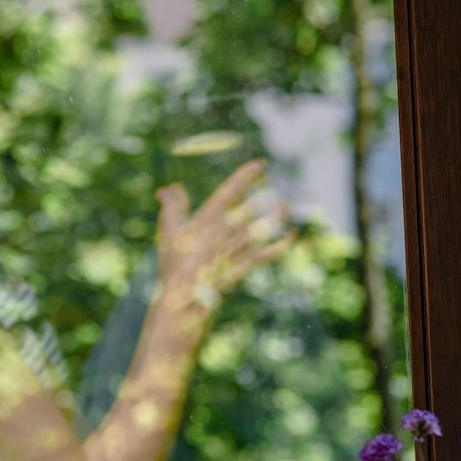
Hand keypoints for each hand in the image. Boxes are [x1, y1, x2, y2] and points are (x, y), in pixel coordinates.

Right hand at [155, 159, 290, 302]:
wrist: (183, 296)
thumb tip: (170, 187)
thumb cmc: (173, 262)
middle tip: (272, 189)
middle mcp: (227, 229)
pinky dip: (283, 243)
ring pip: (266, 226)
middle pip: (254, 206)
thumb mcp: (169, 230)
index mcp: (208, 217)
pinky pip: (271, 251)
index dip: (247, 175)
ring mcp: (239, 247)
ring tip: (285, 206)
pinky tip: (291, 234)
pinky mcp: (246, 263)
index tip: (260, 164)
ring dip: (278, 215)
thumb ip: (172, 205)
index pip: (231, 189)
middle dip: (266, 196)